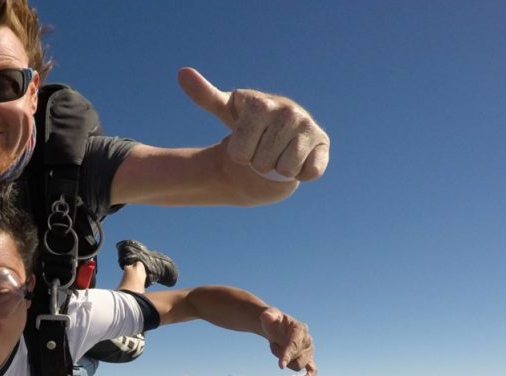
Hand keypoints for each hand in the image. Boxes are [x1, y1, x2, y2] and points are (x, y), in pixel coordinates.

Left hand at [178, 67, 328, 181]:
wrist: (279, 137)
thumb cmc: (249, 124)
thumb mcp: (226, 111)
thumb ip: (205, 96)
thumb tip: (182, 73)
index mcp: (260, 104)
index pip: (238, 152)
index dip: (239, 155)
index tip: (245, 141)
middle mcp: (287, 111)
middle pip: (261, 163)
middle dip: (259, 163)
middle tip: (263, 149)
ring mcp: (307, 126)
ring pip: (284, 170)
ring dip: (279, 169)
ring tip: (279, 153)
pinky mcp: (323, 143)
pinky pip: (309, 172)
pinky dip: (302, 173)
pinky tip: (299, 159)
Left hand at [260, 308, 316, 375]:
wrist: (276, 326)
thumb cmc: (273, 321)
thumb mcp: (269, 316)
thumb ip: (268, 315)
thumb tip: (266, 316)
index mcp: (300, 329)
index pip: (294, 344)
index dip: (287, 354)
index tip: (281, 365)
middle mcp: (307, 340)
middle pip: (296, 356)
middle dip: (280, 354)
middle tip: (273, 344)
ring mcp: (308, 350)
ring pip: (298, 365)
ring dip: (285, 361)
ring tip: (279, 349)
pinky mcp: (308, 358)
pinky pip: (312, 370)